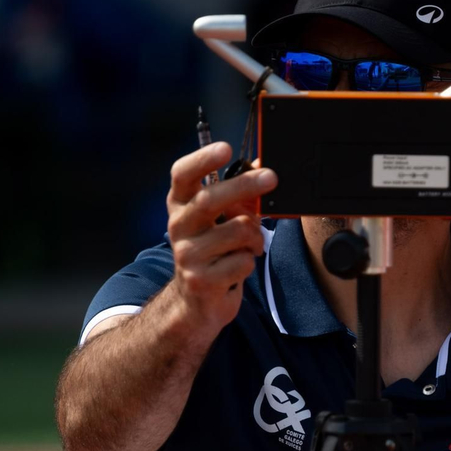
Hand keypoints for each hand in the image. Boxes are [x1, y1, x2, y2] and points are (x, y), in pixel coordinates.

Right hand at [164, 142, 275, 340]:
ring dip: (256, 237)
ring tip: (252, 245)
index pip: (182, 175)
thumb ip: (239, 195)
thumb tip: (262, 167)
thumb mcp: (221, 220)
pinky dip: (250, 261)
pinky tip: (238, 267)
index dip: (202, 159)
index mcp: (181, 205)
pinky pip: (244, 260)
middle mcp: (178, 226)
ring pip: (238, 231)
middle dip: (245, 186)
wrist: (196, 302)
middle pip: (211, 199)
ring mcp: (187, 254)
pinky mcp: (201, 279)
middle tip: (271, 178)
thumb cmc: (213, 252)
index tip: (226, 148)